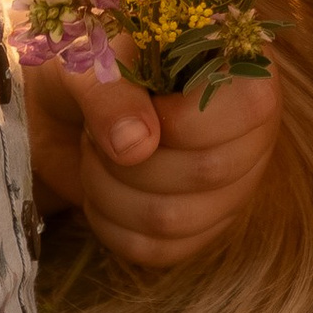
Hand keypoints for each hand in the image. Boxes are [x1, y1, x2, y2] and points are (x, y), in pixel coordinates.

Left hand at [22, 48, 282, 270]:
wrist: (61, 109)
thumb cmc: (85, 69)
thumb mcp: (86, 62)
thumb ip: (110, 93)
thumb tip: (135, 147)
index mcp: (240, 67)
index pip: (249, 107)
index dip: (182, 121)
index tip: (136, 108)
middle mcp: (251, 130)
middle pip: (210, 170)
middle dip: (128, 158)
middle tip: (96, 131)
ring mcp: (232, 186)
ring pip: (178, 219)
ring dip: (110, 190)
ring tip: (95, 155)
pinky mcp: (201, 228)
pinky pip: (160, 250)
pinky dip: (111, 224)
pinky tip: (100, 191)